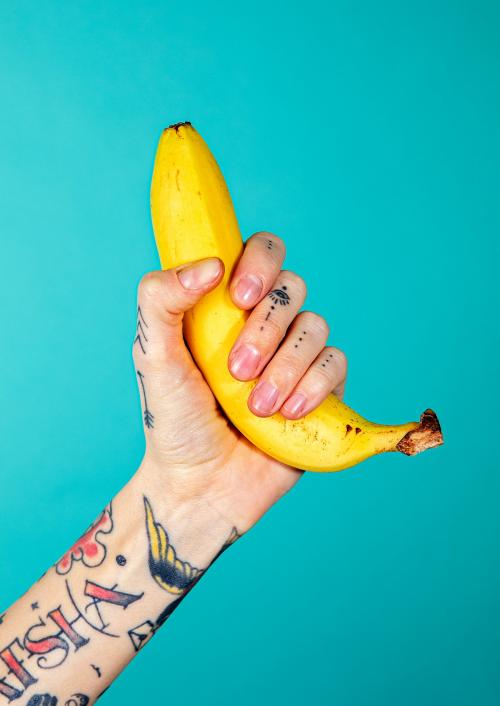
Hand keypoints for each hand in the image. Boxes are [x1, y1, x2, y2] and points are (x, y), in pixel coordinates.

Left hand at [133, 232, 346, 530]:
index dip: (260, 262)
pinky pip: (336, 364)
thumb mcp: (152, 357)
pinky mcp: (321, 389)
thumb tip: (210, 264)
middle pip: (293, 287)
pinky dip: (313, 386)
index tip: (238, 296)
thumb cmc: (173, 418)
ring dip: (286, 366)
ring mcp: (295, 356)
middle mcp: (265, 323)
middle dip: (265, 329)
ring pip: (316, 326)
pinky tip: (285, 414)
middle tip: (235, 372)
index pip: (262, 251)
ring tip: (255, 406)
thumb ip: (160, 300)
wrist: (200, 485)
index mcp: (227, 304)